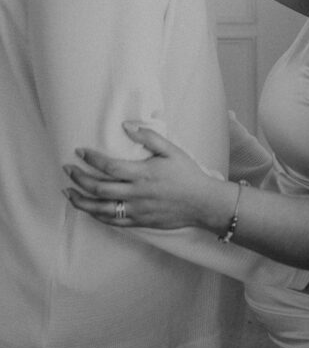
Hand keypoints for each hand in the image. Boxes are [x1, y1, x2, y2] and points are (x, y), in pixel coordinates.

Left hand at [63, 123, 217, 229]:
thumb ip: (149, 137)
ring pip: (100, 209)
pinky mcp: (139, 221)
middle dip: (79, 179)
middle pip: (99, 188)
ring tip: (68, 193)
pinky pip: (112, 221)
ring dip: (81, 201)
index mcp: (143, 174)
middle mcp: (136, 193)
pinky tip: (89, 209)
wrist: (202, 202)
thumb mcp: (172, 150)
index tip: (80, 151)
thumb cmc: (188, 174)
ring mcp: (136, 210)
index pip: (109, 167)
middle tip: (67, 170)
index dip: (91, 159)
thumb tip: (126, 126)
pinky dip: (96, 215)